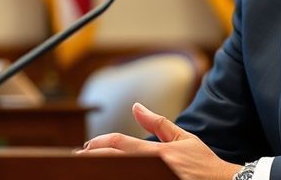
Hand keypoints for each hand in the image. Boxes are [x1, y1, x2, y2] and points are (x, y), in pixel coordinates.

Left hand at [78, 102, 241, 179]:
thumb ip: (158, 123)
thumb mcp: (184, 138)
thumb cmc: (202, 163)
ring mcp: (154, 179)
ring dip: (102, 171)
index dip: (100, 144)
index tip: (87, 145)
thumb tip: (136, 107)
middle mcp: (153, 168)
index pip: (121, 144)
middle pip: (115, 162)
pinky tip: (110, 175)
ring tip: (86, 169)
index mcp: (159, 152)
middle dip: (93, 158)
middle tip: (78, 157)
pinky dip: (119, 177)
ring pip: (120, 175)